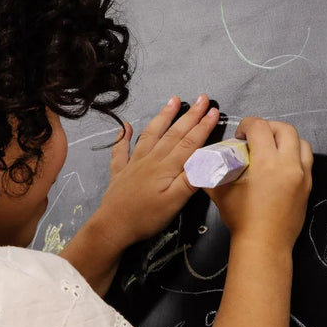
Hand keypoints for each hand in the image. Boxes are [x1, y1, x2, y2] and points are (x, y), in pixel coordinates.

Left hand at [91, 94, 220, 252]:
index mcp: (167, 167)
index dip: (203, 126)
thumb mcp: (174, 202)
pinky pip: (121, 150)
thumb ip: (191, 179)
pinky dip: (123, 137)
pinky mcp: (120, 171)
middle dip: (190, 115)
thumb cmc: (146, 217)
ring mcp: (134, 163)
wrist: (112, 227)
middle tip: (202, 99)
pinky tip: (126, 126)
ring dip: (163, 116)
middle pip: (173, 133)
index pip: (189, 142)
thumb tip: (209, 160)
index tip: (214, 111)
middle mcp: (151, 159)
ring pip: (151, 134)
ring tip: (173, 100)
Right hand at [206, 117, 313, 251]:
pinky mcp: (308, 186)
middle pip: (285, 129)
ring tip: (273, 149)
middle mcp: (288, 164)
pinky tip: (282, 166)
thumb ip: (211, 173)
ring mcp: (302, 175)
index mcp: (266, 162)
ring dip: (286, 140)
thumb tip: (201, 162)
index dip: (247, 125)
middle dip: (269, 128)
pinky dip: (295, 156)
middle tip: (256, 138)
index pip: (260, 127)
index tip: (240, 135)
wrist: (264, 244)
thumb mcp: (220, 192)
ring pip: (302, 143)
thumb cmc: (241, 219)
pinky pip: (307, 161)